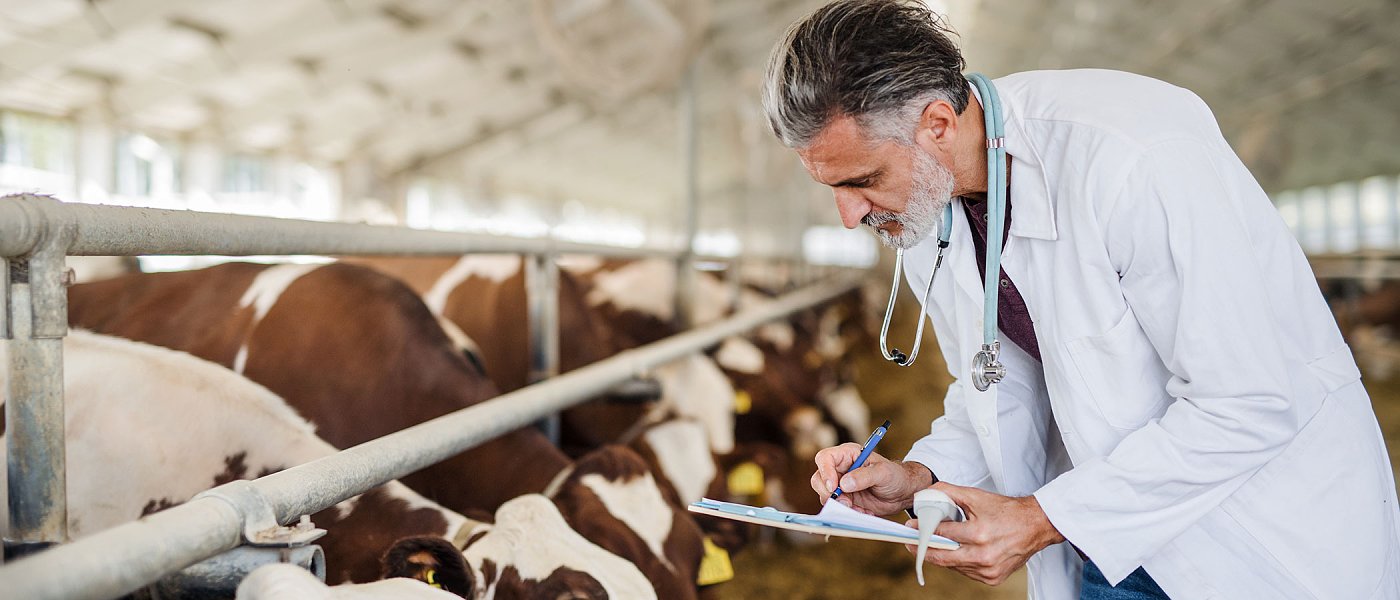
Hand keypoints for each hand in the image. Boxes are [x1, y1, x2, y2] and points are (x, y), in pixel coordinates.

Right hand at [810, 442, 932, 515]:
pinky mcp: (845, 500)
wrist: (902, 492)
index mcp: (847, 455)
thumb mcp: (883, 473)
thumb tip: (844, 483)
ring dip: (840, 506)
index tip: (833, 487)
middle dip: (829, 494)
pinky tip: (863, 512)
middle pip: (819, 479)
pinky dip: (848, 513)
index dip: (825, 472)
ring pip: (825, 496)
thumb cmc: (895, 476)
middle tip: (846, 503)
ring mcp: (841, 486)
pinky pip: (837, 508)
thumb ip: (865, 476)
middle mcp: (840, 469)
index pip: (825, 458)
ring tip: (859, 509)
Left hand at [903, 482, 1064, 585]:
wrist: (1035, 526)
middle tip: (910, 543)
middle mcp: (984, 555)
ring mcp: (988, 570)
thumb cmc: (1007, 511)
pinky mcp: (993, 578)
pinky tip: (952, 553)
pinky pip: (966, 572)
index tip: (911, 527)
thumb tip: (927, 493)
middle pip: (943, 556)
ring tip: (930, 546)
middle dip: (923, 549)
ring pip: (953, 566)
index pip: (942, 533)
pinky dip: (957, 563)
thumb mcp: (977, 496)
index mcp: (979, 534)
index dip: (923, 529)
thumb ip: (949, 492)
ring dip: (940, 556)